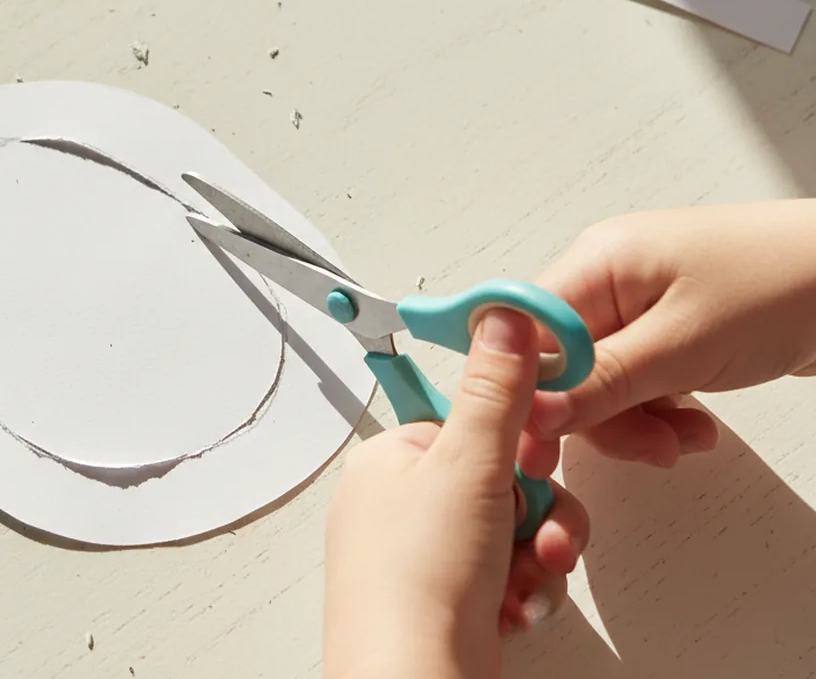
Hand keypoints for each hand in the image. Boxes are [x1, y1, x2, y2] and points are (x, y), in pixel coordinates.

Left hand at [324, 310, 588, 678]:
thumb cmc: (417, 584)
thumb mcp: (470, 465)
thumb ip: (497, 390)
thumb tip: (504, 317)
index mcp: (389, 459)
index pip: (470, 424)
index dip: (515, 447)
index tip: (534, 459)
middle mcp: (398, 505)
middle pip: (501, 481)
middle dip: (537, 512)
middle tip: (536, 533)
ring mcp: (419, 557)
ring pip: (513, 532)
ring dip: (536, 556)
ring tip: (524, 580)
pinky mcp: (444, 601)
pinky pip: (504, 577)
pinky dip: (520, 593)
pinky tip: (510, 610)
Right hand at [521, 200, 815, 470]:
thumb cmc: (784, 285)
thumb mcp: (685, 345)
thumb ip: (602, 382)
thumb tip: (534, 413)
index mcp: (596, 261)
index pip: (526, 332)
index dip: (527, 390)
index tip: (540, 443)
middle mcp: (607, 279)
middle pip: (560, 365)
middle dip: (598, 416)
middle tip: (647, 448)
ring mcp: (636, 305)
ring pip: (598, 383)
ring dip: (636, 422)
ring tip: (684, 439)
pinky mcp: (664, 330)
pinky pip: (634, 382)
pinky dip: (658, 411)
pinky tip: (694, 424)